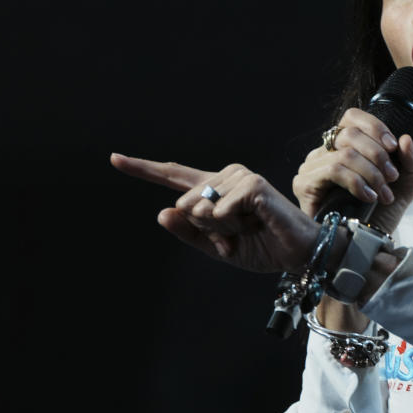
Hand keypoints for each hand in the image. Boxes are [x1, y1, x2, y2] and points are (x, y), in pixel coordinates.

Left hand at [110, 154, 317, 273]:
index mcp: (214, 190)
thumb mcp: (216, 247)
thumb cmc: (261, 246)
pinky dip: (232, 226)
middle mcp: (225, 176)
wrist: (297, 253)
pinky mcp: (253, 185)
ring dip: (221, 230)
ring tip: (248, 229)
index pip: (174, 176)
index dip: (143, 168)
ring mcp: (240, 177)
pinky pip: (220, 210)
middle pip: (183, 203)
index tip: (115, 158)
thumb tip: (162, 212)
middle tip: (236, 235)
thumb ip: (188, 232)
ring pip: (200, 207)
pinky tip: (254, 224)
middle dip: (204, 229)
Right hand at [292, 108, 412, 234]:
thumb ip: (412, 159)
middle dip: (378, 155)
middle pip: (350, 133)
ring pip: (344, 153)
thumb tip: (405, 139)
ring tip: (383, 193)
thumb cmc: (382, 212)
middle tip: (392, 177)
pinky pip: (333, 169)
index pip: (352, 117)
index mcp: (344, 145)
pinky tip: (369, 197)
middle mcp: (324, 152)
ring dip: (371, 173)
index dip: (375, 126)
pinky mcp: (304, 184)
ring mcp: (311, 167)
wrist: (366, 244)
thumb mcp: (406, 182)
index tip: (393, 147)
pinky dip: (357, 182)